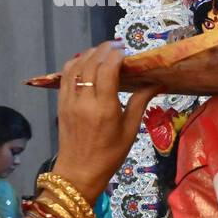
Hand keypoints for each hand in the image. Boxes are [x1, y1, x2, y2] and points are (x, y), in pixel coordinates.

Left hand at [52, 42, 162, 202]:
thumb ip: (141, 101)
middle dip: (104, 50)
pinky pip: (66, 75)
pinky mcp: (60, 103)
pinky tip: (87, 62)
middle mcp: (84, 101)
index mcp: (104, 108)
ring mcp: (69, 101)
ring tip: (103, 51)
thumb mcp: (131, 130)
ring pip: (75, 65)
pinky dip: (76, 63)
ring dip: (89, 53)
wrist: (79, 172)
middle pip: (91, 63)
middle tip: (118, 46)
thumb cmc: (110, 154)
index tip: (128, 52)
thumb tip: (157, 82)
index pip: (107, 70)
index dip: (117, 55)